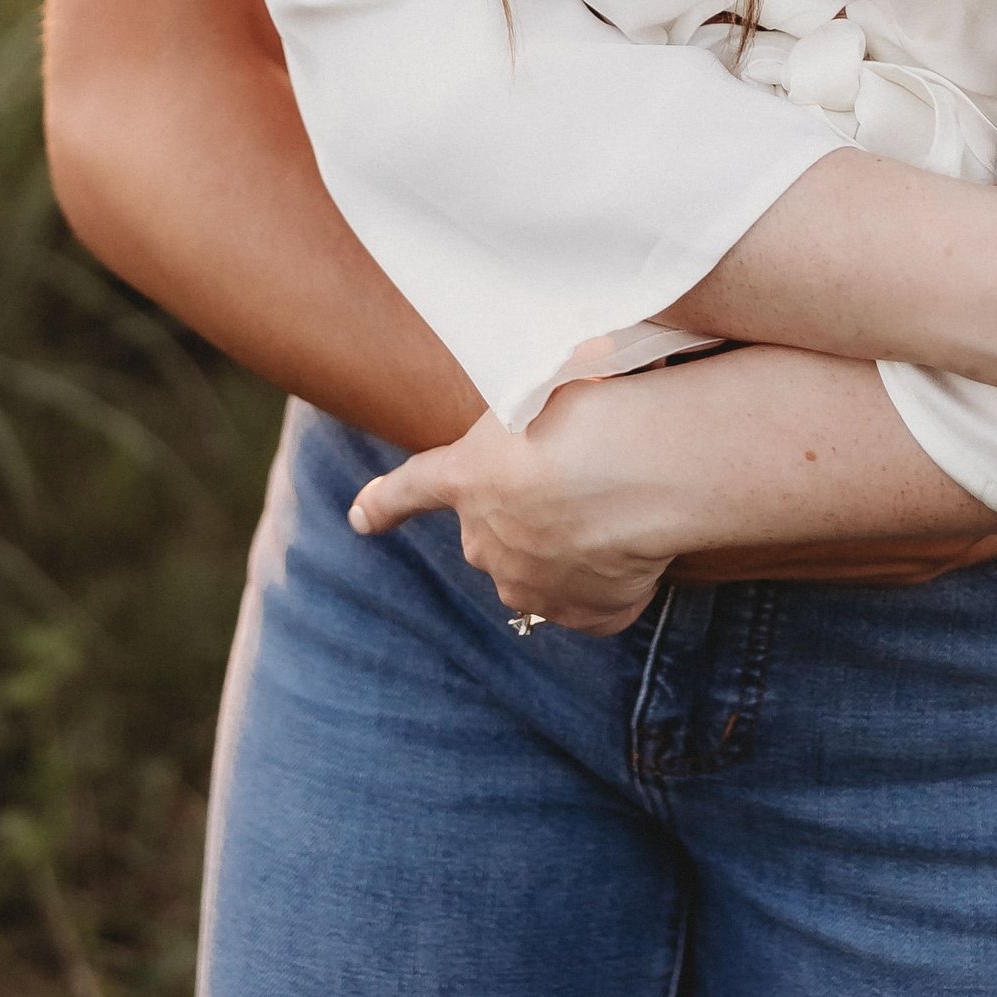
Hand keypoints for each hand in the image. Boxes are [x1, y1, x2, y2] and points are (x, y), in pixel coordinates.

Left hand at [348, 386, 682, 635]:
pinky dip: (613, 575)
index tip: (359, 518)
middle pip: (496, 531)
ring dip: (572, 545)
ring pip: (546, 567)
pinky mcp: (586, 614)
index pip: (412, 488)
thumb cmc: (588, 405)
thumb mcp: (539, 387)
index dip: (384, 503)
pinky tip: (637, 540)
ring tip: (619, 504)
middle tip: (583, 474)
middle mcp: (486, 541)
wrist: (635, 469)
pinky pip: (595, 596)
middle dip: (529, 511)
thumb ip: (526, 405)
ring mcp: (533, 585)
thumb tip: (555, 382)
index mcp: (467, 478)